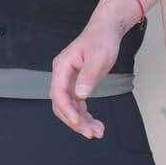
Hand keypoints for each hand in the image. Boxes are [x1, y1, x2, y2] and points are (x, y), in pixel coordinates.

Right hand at [50, 7, 125, 138]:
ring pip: (70, 107)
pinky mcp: (77, 85)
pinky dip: (85, 115)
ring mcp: (68, 81)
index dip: (67, 110)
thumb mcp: (98, 57)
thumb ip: (89, 76)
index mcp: (62, 67)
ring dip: (81, 121)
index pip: (58, 93)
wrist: (107, 30)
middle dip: (75, 121)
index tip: (78, 122)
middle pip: (62, 104)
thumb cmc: (102, 40)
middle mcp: (62, 76)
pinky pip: (77, 104)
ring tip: (97, 132)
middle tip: (92, 133)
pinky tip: (94, 124)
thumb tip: (80, 95)